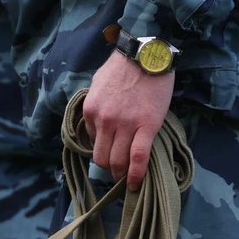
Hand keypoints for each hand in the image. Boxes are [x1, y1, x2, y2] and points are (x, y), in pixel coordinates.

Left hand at [83, 51, 174, 190]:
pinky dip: (136, 175)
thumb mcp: (98, 83)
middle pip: (102, 158)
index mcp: (91, 111)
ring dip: (121, 174)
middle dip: (109, 169)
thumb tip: (95, 124)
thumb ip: (95, 105)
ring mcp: (124, 125)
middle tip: (117, 173)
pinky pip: (138, 157)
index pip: (91, 142)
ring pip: (118, 161)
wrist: (147, 54)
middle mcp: (104, 121)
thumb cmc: (124, 67)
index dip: (101, 152)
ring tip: (127, 178)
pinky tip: (136, 185)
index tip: (109, 156)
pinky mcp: (146, 126)